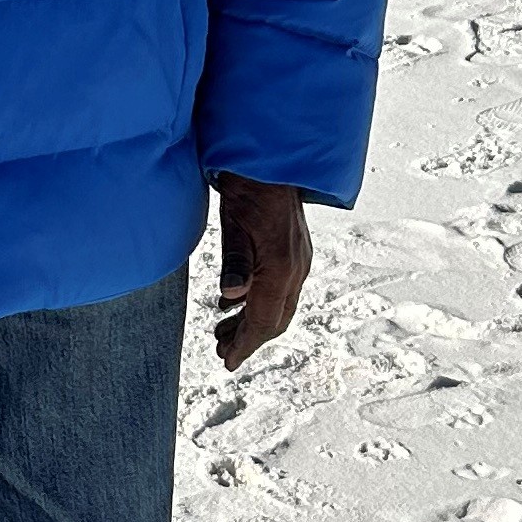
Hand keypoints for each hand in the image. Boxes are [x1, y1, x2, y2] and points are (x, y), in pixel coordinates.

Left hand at [211, 177, 311, 370]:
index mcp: (282, 268)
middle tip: (221, 350)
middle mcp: (297, 269)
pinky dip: (260, 303)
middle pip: (275, 319)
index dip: (245, 344)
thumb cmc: (248, 188)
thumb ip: (234, 262)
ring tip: (223, 330)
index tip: (227, 362)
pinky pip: (281, 289)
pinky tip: (235, 302)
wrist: (273, 159)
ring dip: (253, 321)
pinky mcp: (295, 252)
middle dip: (249, 338)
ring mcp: (300, 261)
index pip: (263, 320)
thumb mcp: (233, 223)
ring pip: (279, 305)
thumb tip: (230, 296)